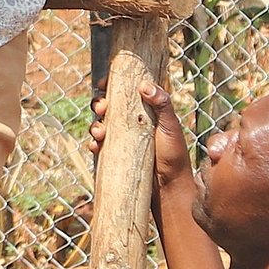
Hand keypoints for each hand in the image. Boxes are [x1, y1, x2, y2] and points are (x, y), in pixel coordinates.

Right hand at [89, 77, 194, 198]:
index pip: (124, 92)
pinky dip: (94, 144)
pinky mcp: (115, 154)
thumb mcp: (171, 125)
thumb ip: (162, 104)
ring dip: (95, 125)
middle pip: (108, 107)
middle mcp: (130, 122)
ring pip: (100, 125)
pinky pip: (99, 146)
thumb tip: (144, 85)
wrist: (170, 185)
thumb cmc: (174, 153)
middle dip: (99, 104)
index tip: (104, 83)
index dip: (111, 85)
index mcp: (143, 110)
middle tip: (102, 107)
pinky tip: (96, 146)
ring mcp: (122, 139)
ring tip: (100, 132)